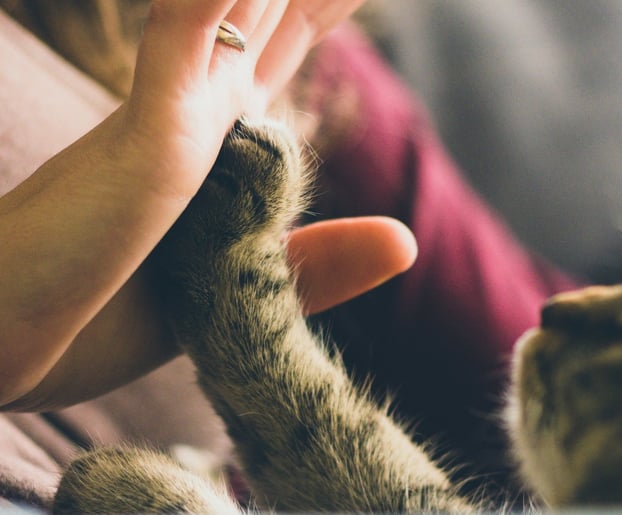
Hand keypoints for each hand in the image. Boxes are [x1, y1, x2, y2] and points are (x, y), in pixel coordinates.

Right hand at [0, 0, 370, 408]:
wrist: (6, 350)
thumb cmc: (104, 320)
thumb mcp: (241, 292)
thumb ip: (321, 262)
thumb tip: (407, 242)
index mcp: (223, 131)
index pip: (292, 30)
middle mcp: (203, 103)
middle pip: (280, 3)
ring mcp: (175, 112)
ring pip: (241, 1)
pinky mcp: (146, 139)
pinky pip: (189, 36)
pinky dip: (212, 1)